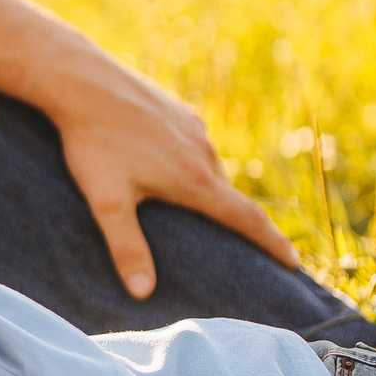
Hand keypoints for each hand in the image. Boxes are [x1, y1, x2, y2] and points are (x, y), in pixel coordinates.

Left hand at [50, 65, 294, 298]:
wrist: (81, 82)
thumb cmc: (91, 143)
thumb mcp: (106, 201)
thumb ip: (126, 247)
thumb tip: (143, 293)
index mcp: (196, 179)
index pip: (247, 219)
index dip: (272, 244)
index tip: (293, 263)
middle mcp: (205, 151)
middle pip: (228, 196)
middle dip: (236, 222)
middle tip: (243, 247)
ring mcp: (193, 128)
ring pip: (211, 169)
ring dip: (210, 191)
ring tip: (202, 213)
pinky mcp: (178, 111)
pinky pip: (194, 146)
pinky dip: (192, 165)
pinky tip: (170, 171)